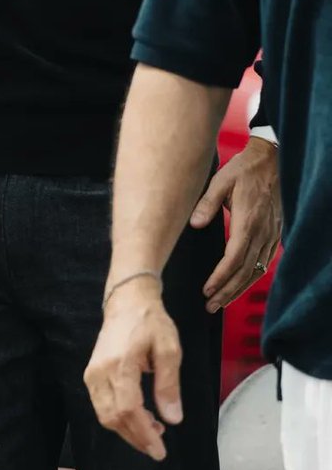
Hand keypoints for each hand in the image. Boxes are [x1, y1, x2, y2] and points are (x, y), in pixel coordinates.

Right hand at [84, 280, 182, 461]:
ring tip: (152, 428)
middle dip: (136, 437)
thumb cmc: (150, 321)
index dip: (143, 434)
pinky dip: (117, 418)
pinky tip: (137, 415)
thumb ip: (169, 384)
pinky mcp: (91, 373)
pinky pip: (101, 405)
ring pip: (104, 415)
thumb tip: (172, 419)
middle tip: (159, 444)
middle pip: (113, 417)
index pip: (128, 409)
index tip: (160, 450)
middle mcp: (100, 371)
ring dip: (127, 430)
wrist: (127, 300)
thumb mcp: (169, 348)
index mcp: (120, 363)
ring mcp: (92, 373)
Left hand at [190, 137, 281, 311]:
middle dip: (227, 292)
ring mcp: (270, 235)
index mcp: (247, 221)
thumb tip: (195, 224)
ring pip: (256, 271)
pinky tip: (240, 284)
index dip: (220, 278)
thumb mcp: (221, 181)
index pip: (234, 259)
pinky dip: (251, 277)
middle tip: (210, 306)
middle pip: (245, 271)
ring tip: (221, 302)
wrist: (270, 162)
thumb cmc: (243, 170)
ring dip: (239, 289)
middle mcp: (261, 233)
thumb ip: (207, 203)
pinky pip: (264, 263)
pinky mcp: (274, 235)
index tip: (207, 290)